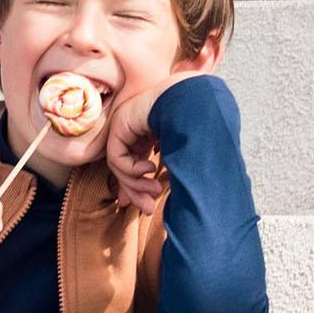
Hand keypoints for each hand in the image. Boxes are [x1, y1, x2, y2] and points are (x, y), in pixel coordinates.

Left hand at [104, 60, 213, 213]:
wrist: (194, 103)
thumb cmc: (196, 127)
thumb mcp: (179, 154)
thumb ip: (167, 170)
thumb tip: (159, 193)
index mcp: (147, 133)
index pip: (134, 163)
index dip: (137, 186)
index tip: (146, 205)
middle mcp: (133, 131)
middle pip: (125, 168)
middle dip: (136, 191)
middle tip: (147, 209)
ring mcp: (124, 127)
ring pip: (120, 166)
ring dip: (136, 184)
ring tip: (155, 190)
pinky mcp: (119, 127)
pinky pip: (117, 157)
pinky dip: (132, 169)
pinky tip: (150, 168)